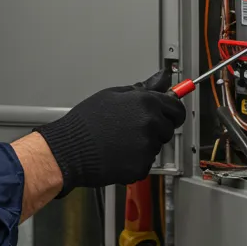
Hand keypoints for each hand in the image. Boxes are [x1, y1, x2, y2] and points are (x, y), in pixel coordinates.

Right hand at [35, 83, 186, 194]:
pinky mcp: (141, 166)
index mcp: (146, 103)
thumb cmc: (85, 122)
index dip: (171, 112)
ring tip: (119, 141)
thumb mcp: (113, 95)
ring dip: (144, 145)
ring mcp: (147, 147)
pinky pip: (145, 163)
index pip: (177, 108)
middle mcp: (150, 124)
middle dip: (157, 129)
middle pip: (168, 128)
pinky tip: (118, 154)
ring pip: (156, 146)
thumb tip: (162, 79)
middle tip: (132, 129)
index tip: (168, 115)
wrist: (69, 149)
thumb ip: (142, 88)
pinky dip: (135, 162)